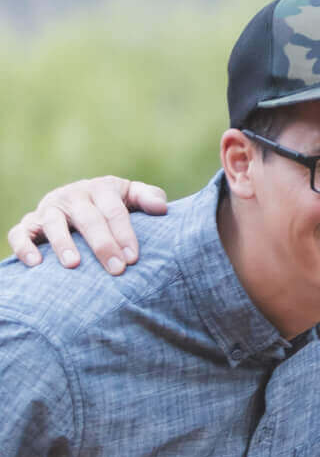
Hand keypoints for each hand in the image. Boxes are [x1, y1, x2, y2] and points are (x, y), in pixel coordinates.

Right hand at [8, 177, 167, 272]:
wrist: (78, 202)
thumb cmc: (112, 204)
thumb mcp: (130, 196)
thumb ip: (147, 197)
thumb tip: (161, 208)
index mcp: (100, 188)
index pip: (114, 211)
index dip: (124, 234)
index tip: (133, 258)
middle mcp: (72, 195)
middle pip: (87, 219)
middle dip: (102, 244)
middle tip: (116, 269)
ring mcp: (49, 208)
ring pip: (52, 223)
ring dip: (62, 243)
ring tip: (74, 265)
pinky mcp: (29, 222)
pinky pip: (20, 233)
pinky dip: (24, 246)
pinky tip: (35, 263)